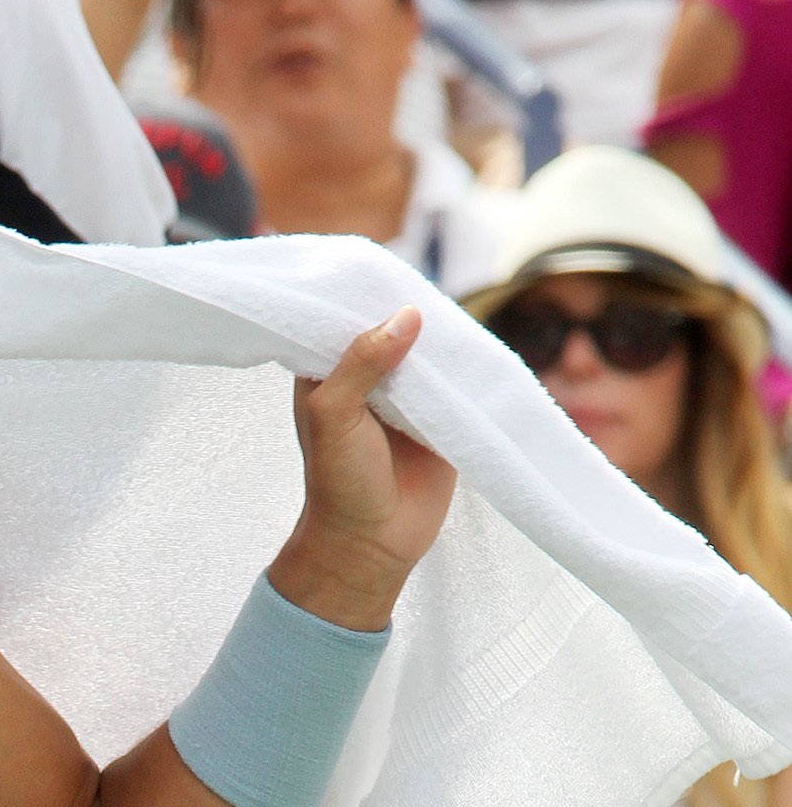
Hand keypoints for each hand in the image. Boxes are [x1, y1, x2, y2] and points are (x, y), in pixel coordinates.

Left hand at [267, 310, 458, 629]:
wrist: (372, 543)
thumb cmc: (339, 482)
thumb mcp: (335, 416)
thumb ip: (362, 363)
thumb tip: (408, 315)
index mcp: (329, 374)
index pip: (343, 318)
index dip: (359, 293)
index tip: (379, 263)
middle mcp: (367, 379)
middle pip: (391, 327)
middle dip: (408, 307)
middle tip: (427, 280)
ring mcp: (405, 396)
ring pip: (426, 351)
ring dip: (441, 336)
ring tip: (456, 309)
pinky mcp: (440, 416)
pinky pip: (457, 381)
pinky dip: (466, 366)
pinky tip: (477, 343)